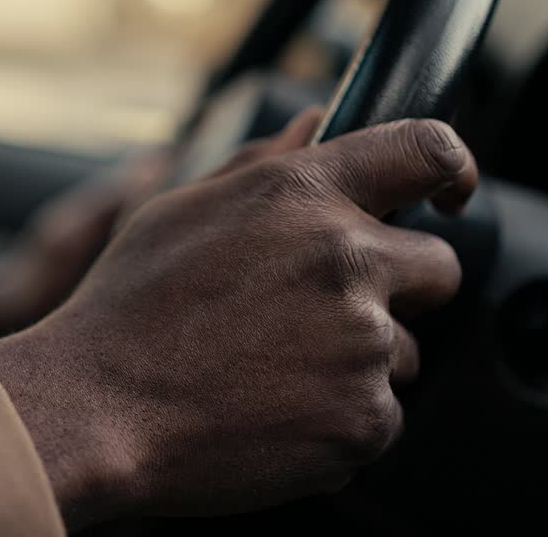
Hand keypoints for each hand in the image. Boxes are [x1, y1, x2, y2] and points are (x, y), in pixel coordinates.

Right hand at [0, 119, 476, 527]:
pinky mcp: (363, 421)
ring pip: (402, 352)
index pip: (426, 151)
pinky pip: (379, 416)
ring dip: (357, 361)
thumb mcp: (179, 211)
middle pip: (437, 268)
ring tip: (270, 369)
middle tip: (316, 312)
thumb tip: (316, 125)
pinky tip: (272, 409)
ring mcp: (361, 345)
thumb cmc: (125, 310)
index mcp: (301, 195)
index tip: (448, 193)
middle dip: (394, 288)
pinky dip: (338, 419)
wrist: (95, 411)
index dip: (451, 169)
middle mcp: (345, 262)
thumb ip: (263, 164)